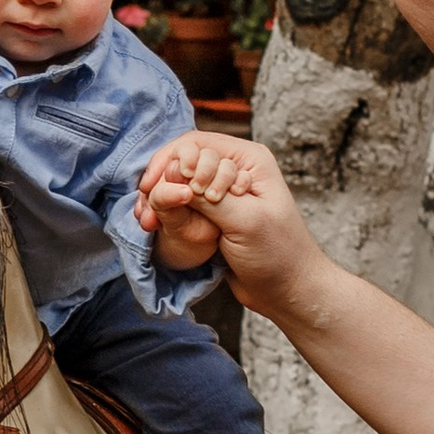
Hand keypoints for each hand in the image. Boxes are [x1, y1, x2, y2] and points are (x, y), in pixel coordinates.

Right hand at [134, 132, 314, 314]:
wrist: (287, 289)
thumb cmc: (277, 253)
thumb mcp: (244, 221)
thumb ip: (209, 199)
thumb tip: (175, 181)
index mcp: (249, 159)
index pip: (197, 144)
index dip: (172, 161)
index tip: (157, 189)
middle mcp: (237, 168)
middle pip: (186, 159)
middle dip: (163, 179)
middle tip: (146, 206)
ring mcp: (225, 189)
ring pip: (183, 181)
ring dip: (163, 195)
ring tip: (147, 218)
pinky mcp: (216, 212)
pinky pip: (186, 202)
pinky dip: (169, 209)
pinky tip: (155, 223)